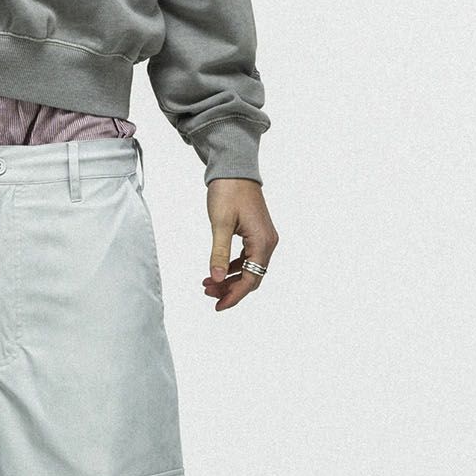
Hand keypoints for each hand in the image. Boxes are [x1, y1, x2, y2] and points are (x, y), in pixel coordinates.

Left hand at [202, 178, 276, 310]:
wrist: (234, 169)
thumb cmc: (228, 192)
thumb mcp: (220, 223)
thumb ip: (219, 253)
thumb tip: (217, 278)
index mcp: (262, 242)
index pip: (251, 279)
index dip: (234, 295)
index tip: (218, 305)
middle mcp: (268, 242)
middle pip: (252, 277)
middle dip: (230, 289)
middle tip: (208, 294)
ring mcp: (264, 238)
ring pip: (249, 269)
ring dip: (230, 279)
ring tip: (208, 284)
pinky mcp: (257, 233)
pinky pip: (248, 258)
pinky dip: (233, 267)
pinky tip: (219, 270)